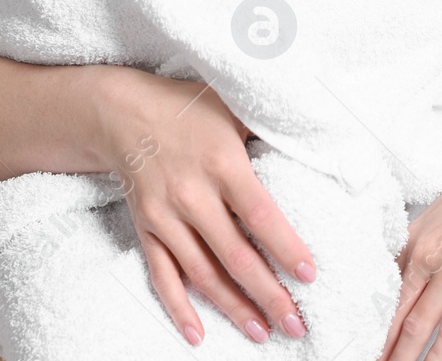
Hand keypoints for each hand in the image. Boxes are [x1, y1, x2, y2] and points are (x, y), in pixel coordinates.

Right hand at [93, 66, 316, 346]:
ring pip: (202, 273)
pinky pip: (162, 275)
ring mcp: (164, 216)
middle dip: (268, 294)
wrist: (121, 112)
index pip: (259, 213)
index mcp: (221, 162)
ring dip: (233, 308)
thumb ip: (271, 127)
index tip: (310, 275)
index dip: (285, 247)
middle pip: (235, 255)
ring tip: (262, 333)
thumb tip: (320, 138)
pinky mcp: (145, 229)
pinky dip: (179, 307)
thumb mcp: (233, 106)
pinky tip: (198, 335)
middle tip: (296, 325)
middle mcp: (191, 194)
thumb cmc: (189, 107)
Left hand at [377, 137, 441, 360]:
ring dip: (400, 356)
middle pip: (393, 310)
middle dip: (377, 342)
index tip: (361, 335)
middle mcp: (426, 255)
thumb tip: (414, 263)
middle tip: (364, 360)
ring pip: (416, 325)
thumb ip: (426, 239)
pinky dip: (437, 356)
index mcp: (414, 237)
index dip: (371, 315)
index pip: (382, 285)